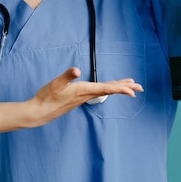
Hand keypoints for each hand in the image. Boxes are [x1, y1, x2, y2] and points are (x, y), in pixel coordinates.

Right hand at [28, 67, 142, 125]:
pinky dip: (108, 89)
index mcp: (83, 90)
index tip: (132, 90)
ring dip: (118, 88)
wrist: (40, 112)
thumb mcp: (56, 83)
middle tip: (140, 87)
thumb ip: (66, 76)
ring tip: (130, 86)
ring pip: (105, 91)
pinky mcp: (80, 97)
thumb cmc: (47, 97)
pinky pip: (99, 92)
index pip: (106, 88)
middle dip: (125, 88)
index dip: (120, 88)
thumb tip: (76, 70)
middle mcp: (86, 94)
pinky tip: (109, 88)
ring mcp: (83, 97)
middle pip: (110, 90)